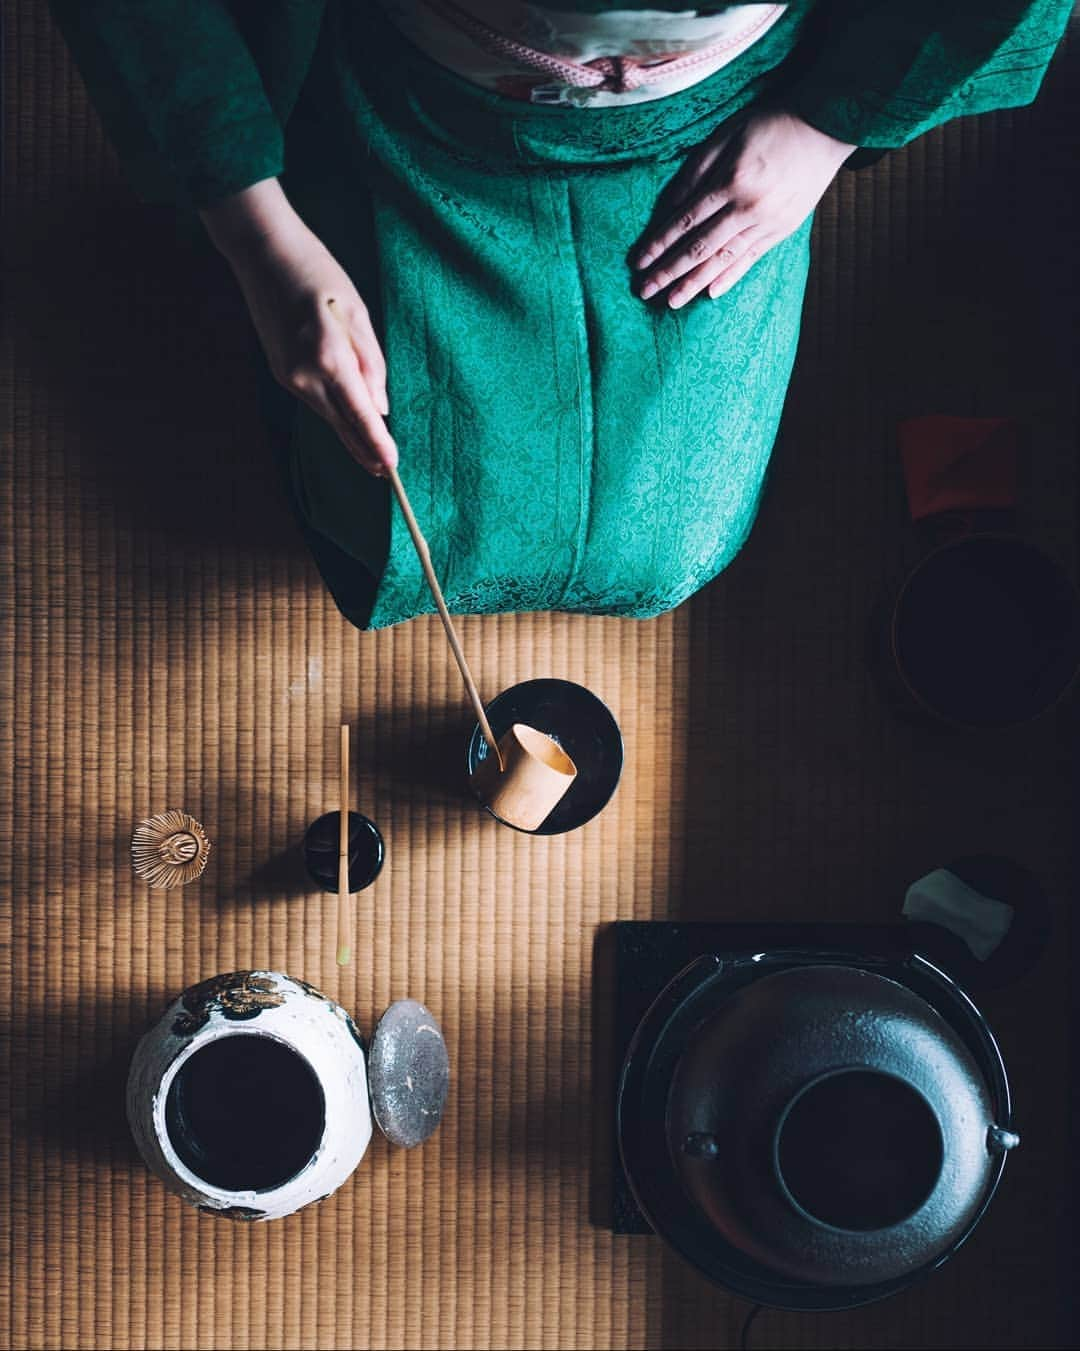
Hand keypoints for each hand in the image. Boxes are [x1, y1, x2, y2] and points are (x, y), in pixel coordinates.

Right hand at [202, 179, 396, 475]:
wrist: (264, 255)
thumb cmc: (319, 274)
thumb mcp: (357, 313)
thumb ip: (371, 363)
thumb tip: (380, 408)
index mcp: (330, 358)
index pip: (359, 414)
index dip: (377, 444)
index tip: (392, 467)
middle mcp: (305, 375)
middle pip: (341, 425)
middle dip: (365, 451)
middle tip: (387, 474)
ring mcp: (289, 377)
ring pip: (328, 415)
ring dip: (351, 434)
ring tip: (374, 458)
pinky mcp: (282, 373)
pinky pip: (316, 400)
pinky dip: (335, 413)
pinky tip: (350, 423)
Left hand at [632, 110, 855, 308]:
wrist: (827, 125)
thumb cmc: (770, 123)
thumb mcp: (727, 134)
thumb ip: (696, 171)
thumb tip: (669, 208)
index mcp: (729, 181)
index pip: (684, 221)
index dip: (659, 244)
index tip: (638, 262)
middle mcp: (747, 207)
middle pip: (699, 247)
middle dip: (668, 271)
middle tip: (645, 291)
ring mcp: (767, 222)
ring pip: (723, 259)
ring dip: (694, 283)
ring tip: (671, 302)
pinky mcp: (782, 229)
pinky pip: (751, 259)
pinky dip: (730, 276)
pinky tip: (711, 293)